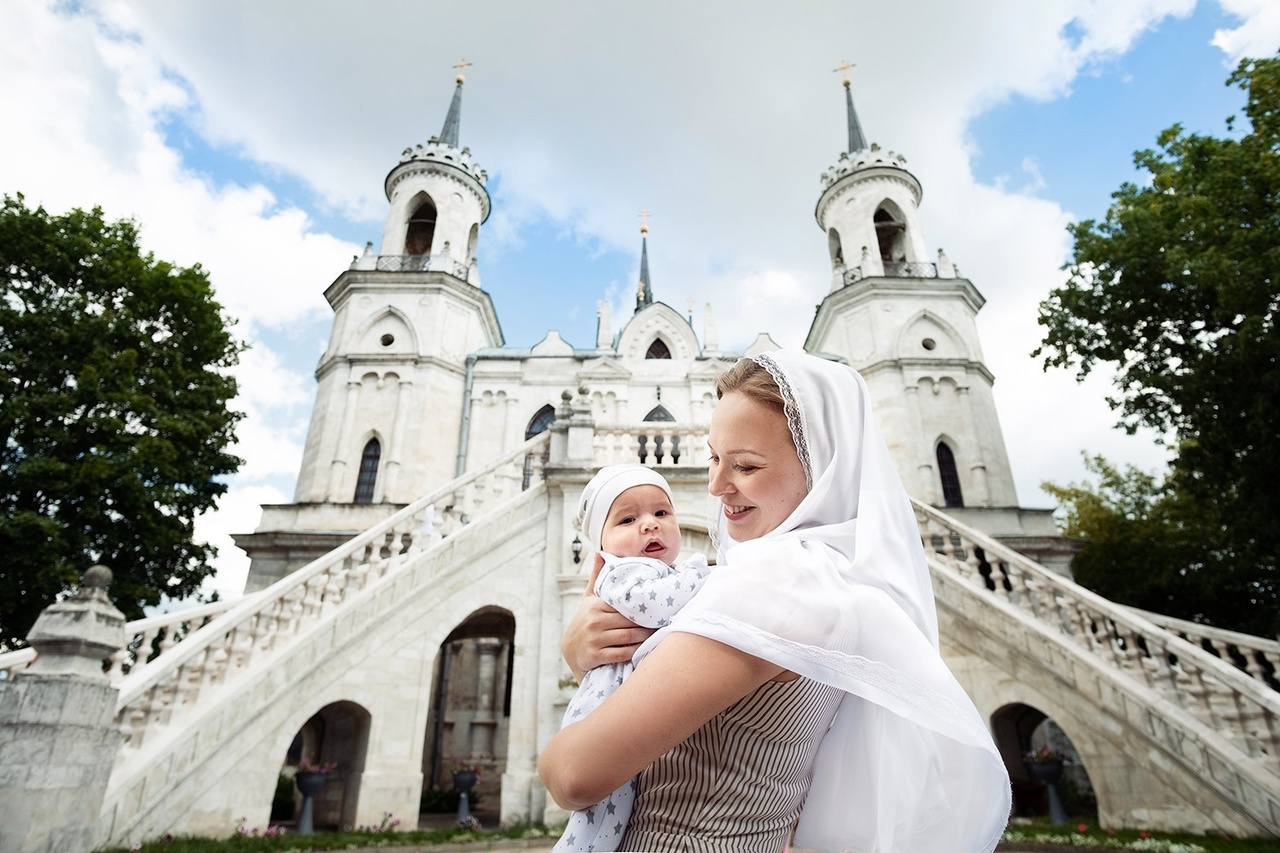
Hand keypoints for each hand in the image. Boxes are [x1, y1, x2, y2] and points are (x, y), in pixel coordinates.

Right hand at [561, 554, 654, 679]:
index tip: (657, 605)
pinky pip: (622, 653)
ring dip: (645, 636)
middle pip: (629, 621)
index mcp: (595, 605)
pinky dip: (635, 651)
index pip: (624, 605)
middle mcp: (594, 621)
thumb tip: (600, 552)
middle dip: (647, 622)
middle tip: (663, 620)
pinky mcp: (595, 656)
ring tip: (657, 632)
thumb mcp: (588, 598)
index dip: (641, 606)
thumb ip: (596, 577)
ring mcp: (594, 639)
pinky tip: (644, 648)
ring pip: (628, 637)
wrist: (570, 649)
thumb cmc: (585, 620)